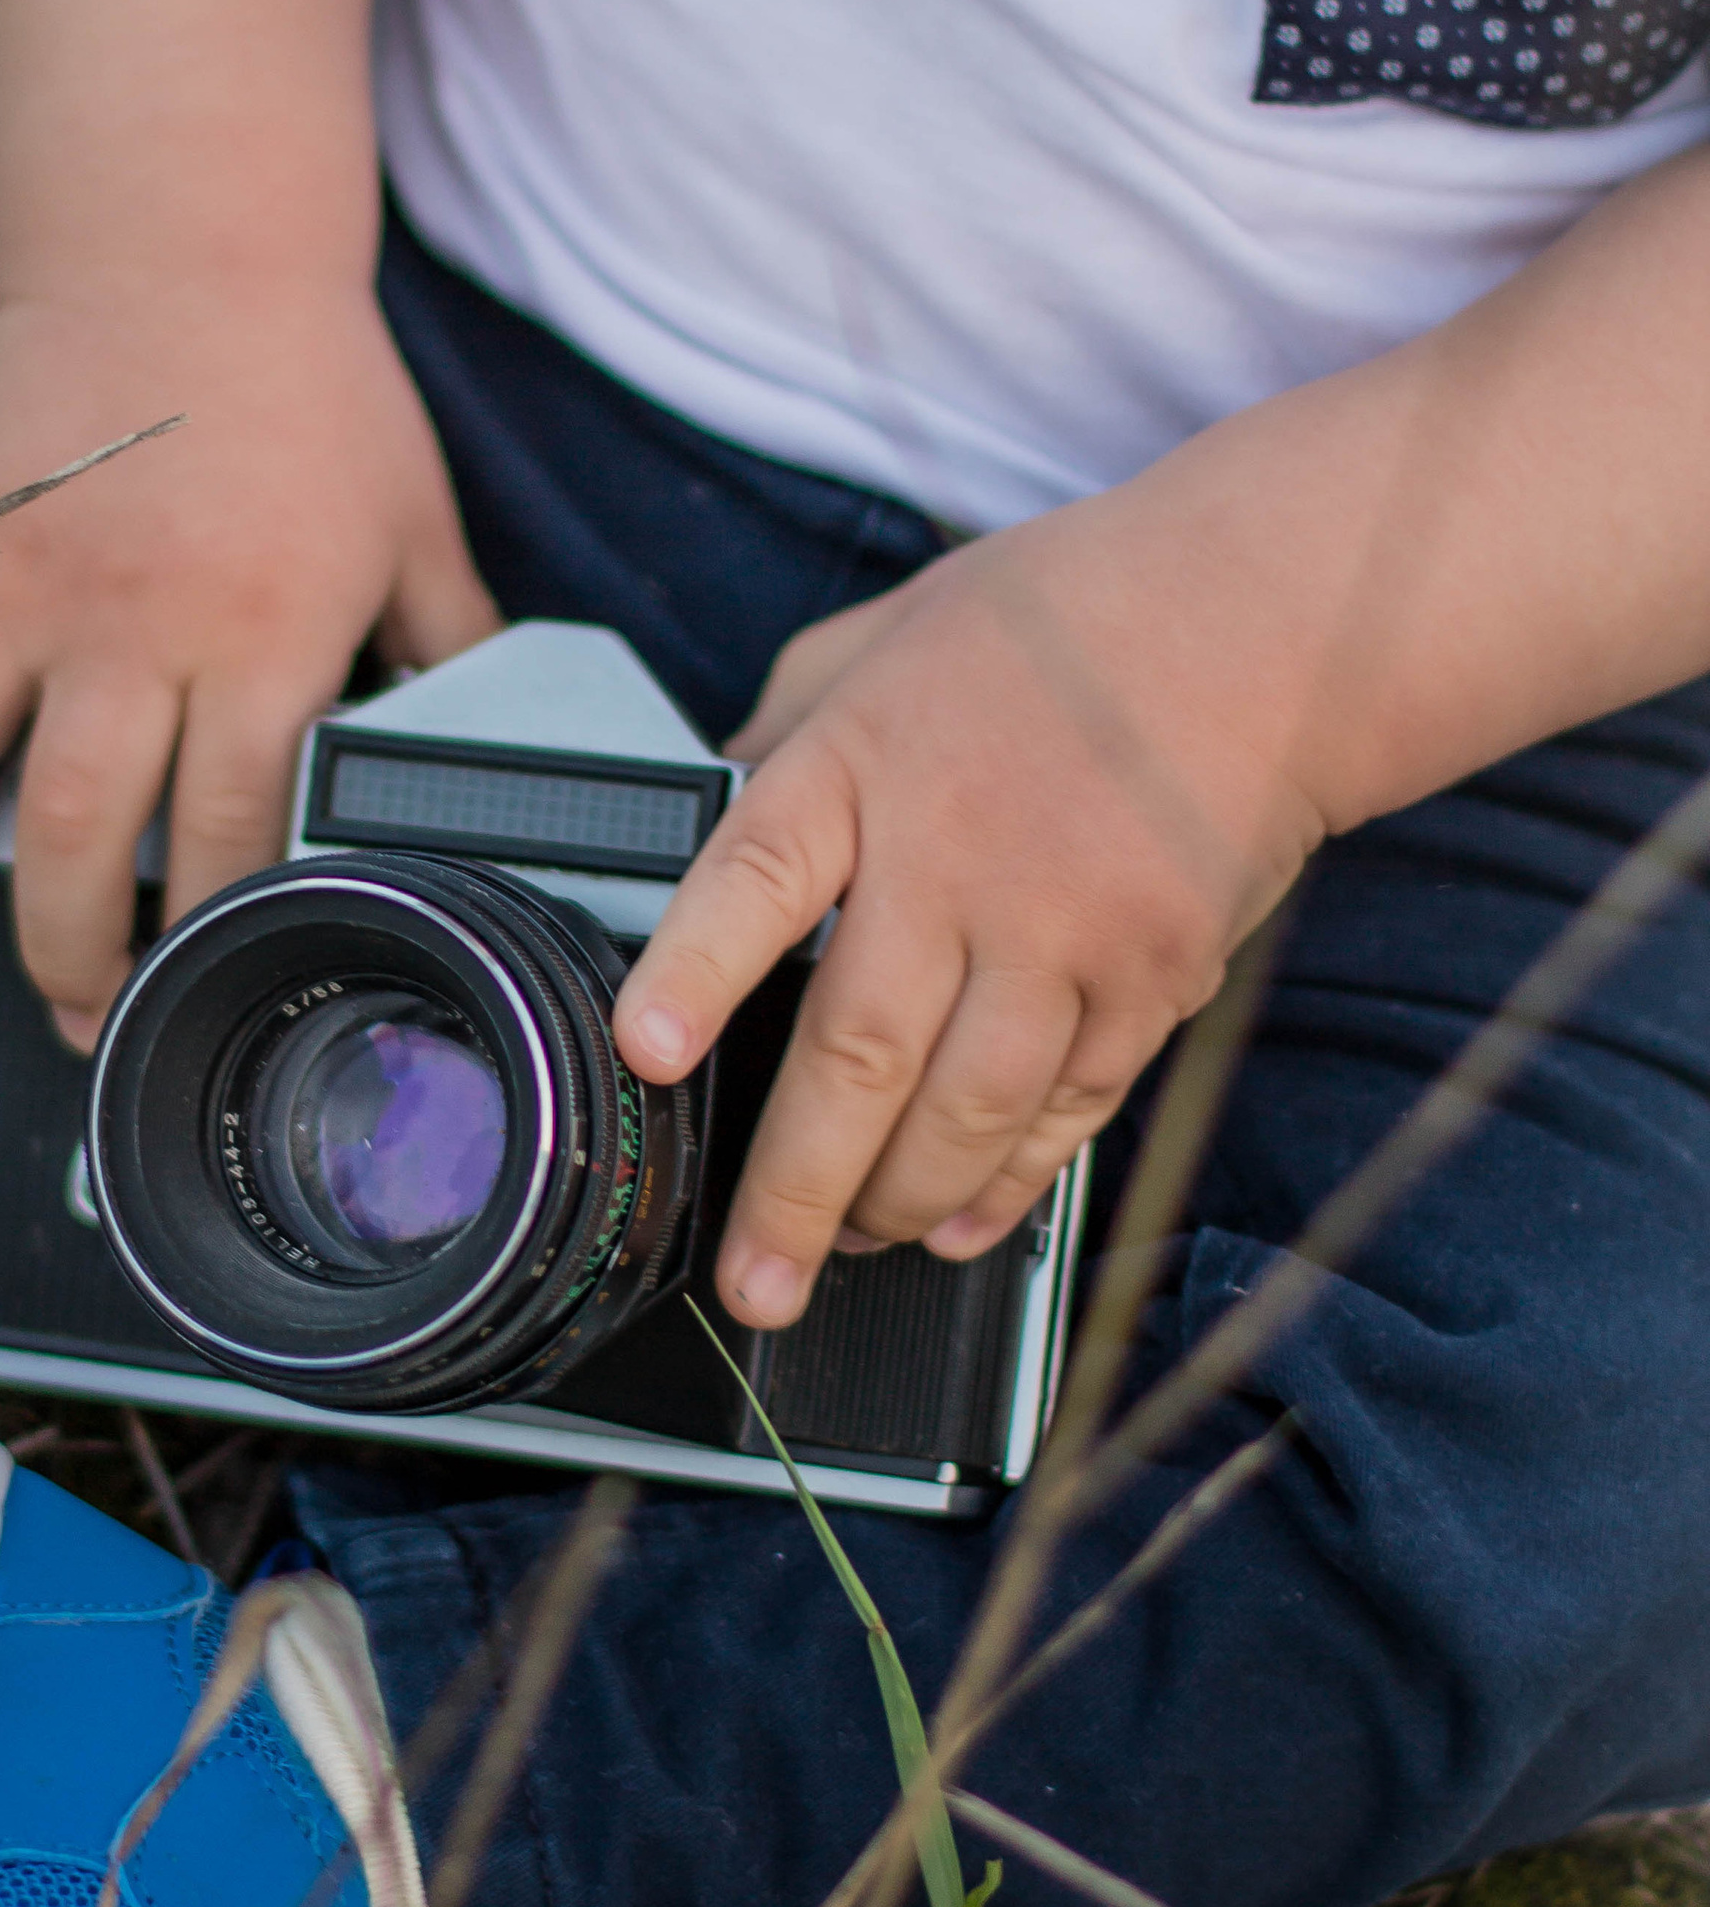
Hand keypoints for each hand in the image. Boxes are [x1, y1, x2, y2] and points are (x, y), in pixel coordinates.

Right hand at [0, 286, 498, 1037]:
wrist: (194, 242)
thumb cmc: (320, 396)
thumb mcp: (413, 530)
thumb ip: (453, 659)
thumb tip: (511, 766)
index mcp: (261, 633)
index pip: (228, 832)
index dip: (212, 931)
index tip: (207, 988)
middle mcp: (126, 620)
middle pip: (75, 831)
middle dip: (68, 954)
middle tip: (78, 1020)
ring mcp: (16, 574)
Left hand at [611, 503, 1326, 1325]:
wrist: (1263, 625)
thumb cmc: (1055, 627)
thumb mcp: (880, 640)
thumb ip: (786, 735)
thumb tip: (697, 816)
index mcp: (864, 763)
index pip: (756, 878)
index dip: (694, 974)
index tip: (644, 1054)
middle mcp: (961, 857)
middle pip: (858, 1052)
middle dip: (792, 1191)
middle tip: (752, 1281)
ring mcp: (1067, 929)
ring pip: (964, 1114)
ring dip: (895, 1206)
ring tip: (845, 1250)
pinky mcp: (1153, 979)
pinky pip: (1066, 1114)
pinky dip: (1006, 1188)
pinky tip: (954, 1228)